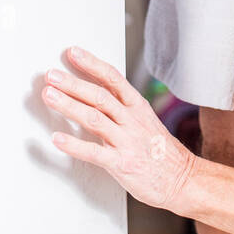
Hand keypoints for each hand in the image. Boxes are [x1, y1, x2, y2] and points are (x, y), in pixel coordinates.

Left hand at [43, 46, 196, 211]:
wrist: (184, 180)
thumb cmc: (160, 152)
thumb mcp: (145, 121)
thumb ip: (122, 109)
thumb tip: (93, 94)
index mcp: (137, 107)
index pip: (113, 79)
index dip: (92, 64)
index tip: (72, 52)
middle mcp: (132, 120)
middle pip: (100, 96)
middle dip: (73, 83)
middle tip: (51, 75)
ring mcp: (127, 141)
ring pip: (94, 118)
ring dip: (69, 106)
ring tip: (49, 96)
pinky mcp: (123, 164)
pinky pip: (94, 152)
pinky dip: (74, 145)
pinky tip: (57, 138)